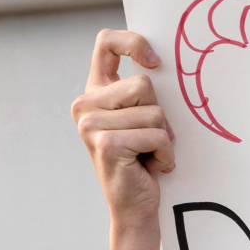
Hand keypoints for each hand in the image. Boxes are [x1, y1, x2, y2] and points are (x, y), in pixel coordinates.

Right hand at [72, 29, 175, 225]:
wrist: (135, 207)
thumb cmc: (144, 160)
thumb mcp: (141, 118)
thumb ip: (142, 92)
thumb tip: (161, 64)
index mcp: (94, 92)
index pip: (106, 42)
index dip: (133, 42)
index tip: (155, 62)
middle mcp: (85, 105)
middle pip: (143, 84)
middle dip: (159, 114)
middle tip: (149, 140)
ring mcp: (90, 124)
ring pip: (153, 112)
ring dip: (163, 138)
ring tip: (149, 155)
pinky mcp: (106, 144)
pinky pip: (156, 135)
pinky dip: (164, 154)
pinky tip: (151, 167)